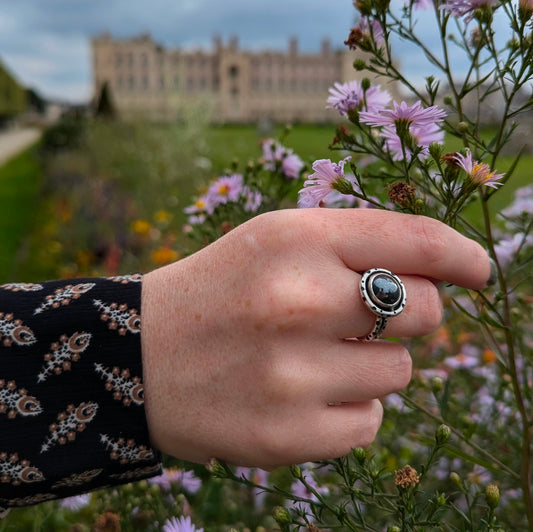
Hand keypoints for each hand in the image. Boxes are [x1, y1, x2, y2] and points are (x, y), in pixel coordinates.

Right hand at [141, 209, 489, 468]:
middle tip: (357, 315)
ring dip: (371, 364)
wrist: (139, 355)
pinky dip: (350, 410)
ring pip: (400, 372)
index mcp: (294, 239)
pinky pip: (371, 423)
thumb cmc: (221, 291)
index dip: (461, 256)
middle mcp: (296, 302)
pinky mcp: (286, 435)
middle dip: (408, 312)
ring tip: (310, 358)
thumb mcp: (276, 242)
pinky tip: (301, 396)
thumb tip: (446, 274)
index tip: (480, 270)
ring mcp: (291, 374)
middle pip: (425, 310)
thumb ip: (356, 247)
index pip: (414, 241)